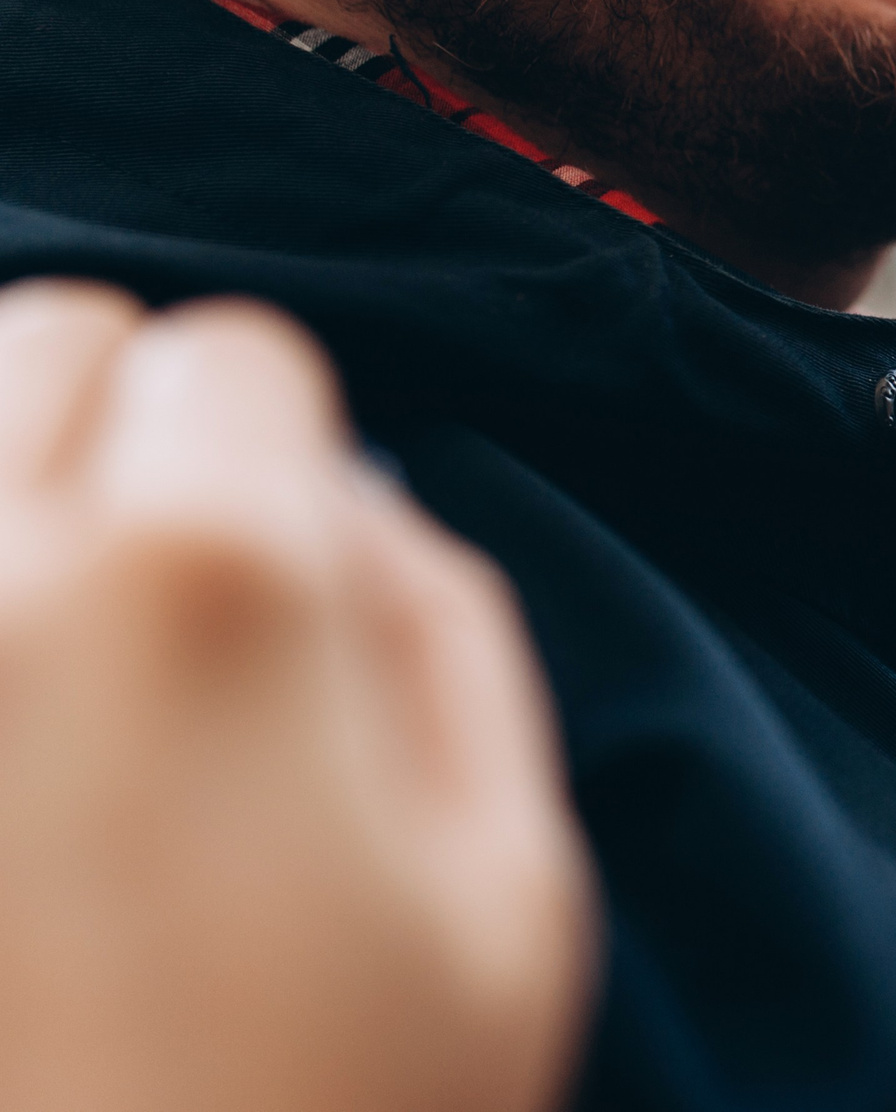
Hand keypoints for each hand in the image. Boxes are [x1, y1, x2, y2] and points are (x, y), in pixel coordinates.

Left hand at [0, 281, 595, 1111]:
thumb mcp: (510, 892)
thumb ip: (447, 639)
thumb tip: (347, 515)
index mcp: (213, 585)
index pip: (237, 359)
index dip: (286, 458)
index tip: (288, 571)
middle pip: (44, 339)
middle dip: (119, 434)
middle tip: (157, 600)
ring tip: (42, 656)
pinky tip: (8, 734)